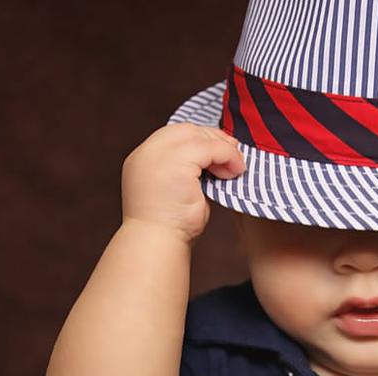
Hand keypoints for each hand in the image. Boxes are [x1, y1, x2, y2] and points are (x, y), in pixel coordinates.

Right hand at [121, 123, 245, 243]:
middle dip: (213, 139)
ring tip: (234, 168)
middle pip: (186, 130)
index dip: (200, 139)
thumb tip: (215, 160)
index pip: (174, 136)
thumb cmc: (170, 225)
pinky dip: (227, 156)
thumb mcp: (176, 190)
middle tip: (233, 154)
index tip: (220, 152)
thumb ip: (187, 172)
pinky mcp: (176, 162)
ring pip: (200, 137)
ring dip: (223, 149)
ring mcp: (158, 155)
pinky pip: (211, 149)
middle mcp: (147, 152)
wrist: (157, 243)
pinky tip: (234, 172)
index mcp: (143, 159)